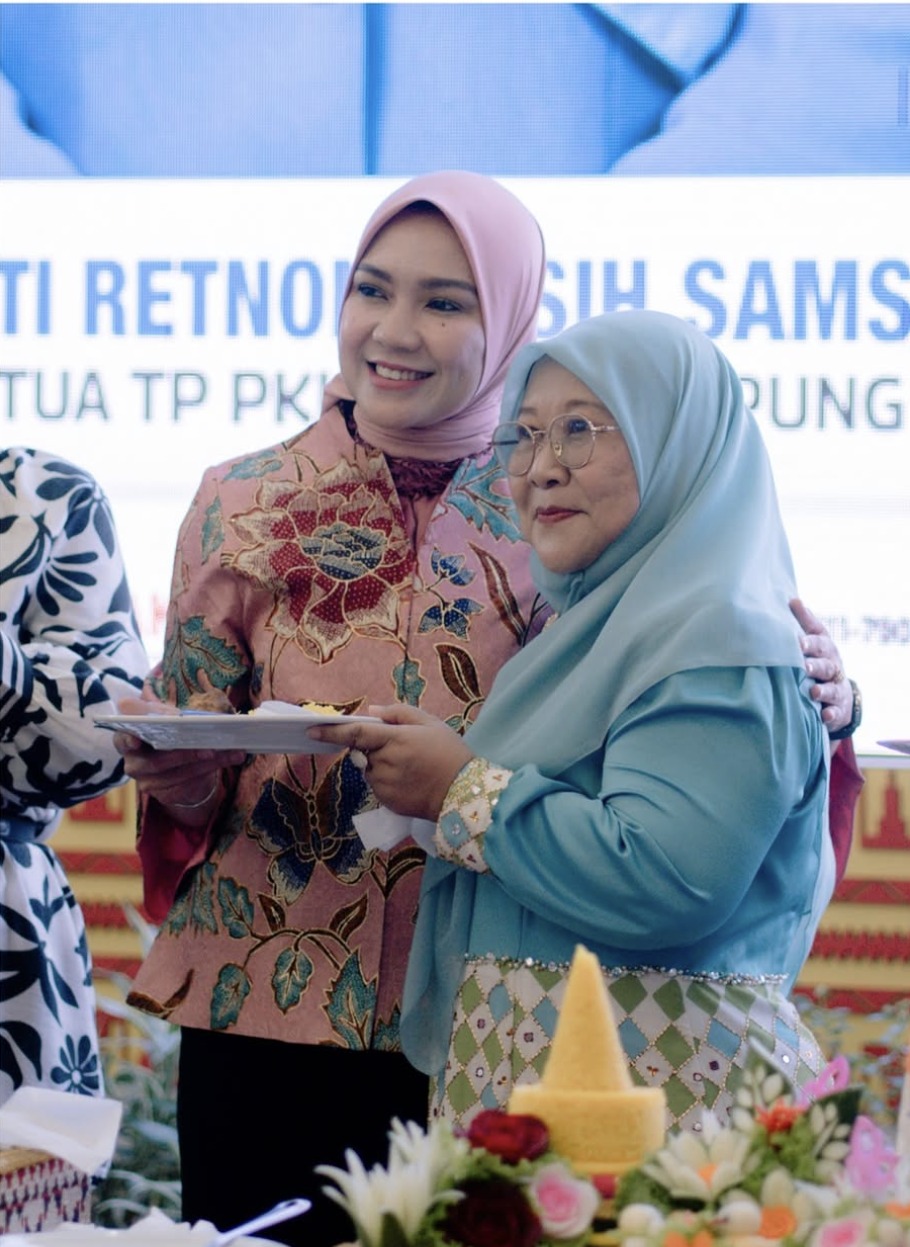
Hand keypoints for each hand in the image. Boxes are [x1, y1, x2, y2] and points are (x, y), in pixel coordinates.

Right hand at [113, 692, 246, 822]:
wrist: (178, 764)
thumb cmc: (170, 733)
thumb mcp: (167, 719)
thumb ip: (167, 715)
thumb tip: (179, 716)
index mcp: (127, 737)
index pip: (122, 738)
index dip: (128, 740)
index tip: (137, 740)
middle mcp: (132, 762)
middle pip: (156, 761)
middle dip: (185, 754)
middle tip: (210, 747)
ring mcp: (145, 781)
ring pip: (176, 775)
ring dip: (206, 763)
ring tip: (230, 752)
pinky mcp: (162, 794)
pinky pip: (187, 784)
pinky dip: (210, 770)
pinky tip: (228, 759)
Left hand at [310, 704, 473, 820]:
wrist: (464, 793)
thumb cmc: (450, 753)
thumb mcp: (431, 723)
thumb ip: (399, 713)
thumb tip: (372, 711)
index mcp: (395, 740)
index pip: (355, 733)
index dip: (331, 731)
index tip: (311, 729)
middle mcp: (385, 763)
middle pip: (362, 751)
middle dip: (372, 747)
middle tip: (401, 748)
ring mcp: (384, 785)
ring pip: (369, 769)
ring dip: (379, 764)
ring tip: (410, 766)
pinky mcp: (386, 801)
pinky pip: (377, 785)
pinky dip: (386, 779)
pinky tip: (409, 780)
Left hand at [789, 598, 852, 733]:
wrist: (840, 693)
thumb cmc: (819, 660)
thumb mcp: (815, 641)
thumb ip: (804, 622)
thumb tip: (792, 599)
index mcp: (825, 648)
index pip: (820, 641)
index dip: (810, 641)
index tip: (798, 642)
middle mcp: (833, 667)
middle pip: (826, 664)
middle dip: (816, 665)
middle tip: (804, 666)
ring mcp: (837, 688)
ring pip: (831, 688)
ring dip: (823, 690)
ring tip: (814, 693)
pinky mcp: (838, 708)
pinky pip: (836, 712)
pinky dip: (831, 714)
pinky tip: (825, 716)